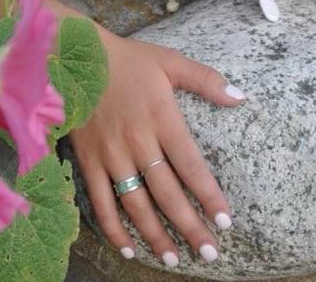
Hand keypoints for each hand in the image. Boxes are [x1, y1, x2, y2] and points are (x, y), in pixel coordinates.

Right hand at [70, 31, 243, 265]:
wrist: (76, 56)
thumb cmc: (129, 59)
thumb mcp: (170, 61)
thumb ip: (205, 80)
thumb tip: (239, 97)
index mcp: (162, 117)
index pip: (191, 165)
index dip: (208, 195)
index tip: (225, 221)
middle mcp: (138, 141)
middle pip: (167, 192)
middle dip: (189, 226)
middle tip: (209, 253)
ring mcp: (111, 154)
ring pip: (136, 204)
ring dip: (155, 234)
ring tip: (173, 258)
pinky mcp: (88, 161)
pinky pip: (101, 201)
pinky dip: (113, 228)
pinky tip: (128, 249)